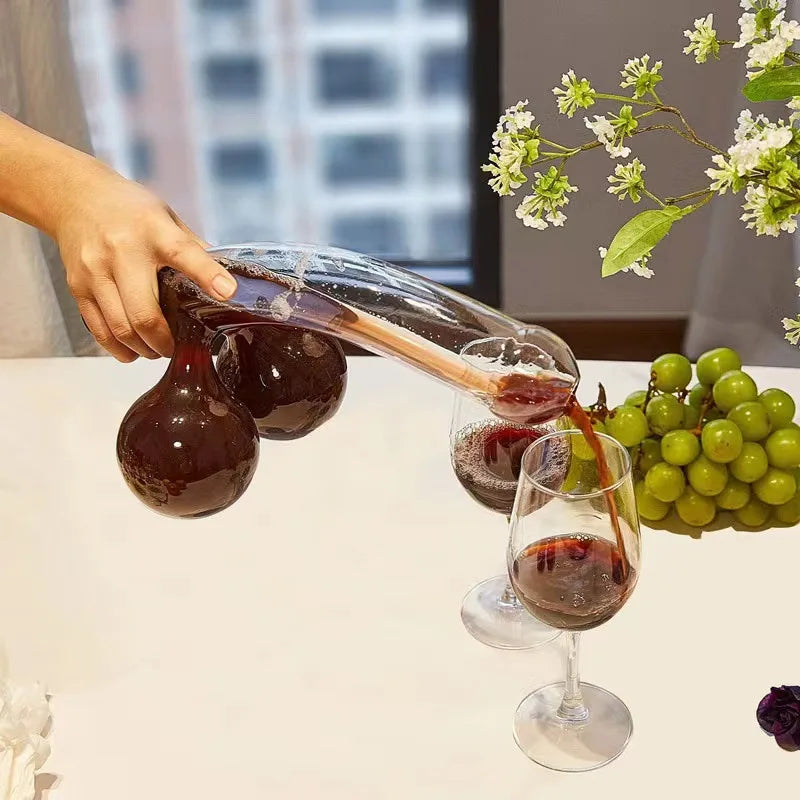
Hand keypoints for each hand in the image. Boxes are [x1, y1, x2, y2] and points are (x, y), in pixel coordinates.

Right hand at [56, 171, 236, 361]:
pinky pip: (99, 329)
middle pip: (144, 312)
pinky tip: (133, 349)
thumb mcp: (168, 219)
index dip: (207, 275)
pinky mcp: (77, 286)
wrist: (76, 197)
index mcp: (154, 230)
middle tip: (176, 346)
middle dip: (165, 341)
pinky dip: (119, 348)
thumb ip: (195, 251)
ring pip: (120, 328)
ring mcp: (95, 270)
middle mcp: (122, 250)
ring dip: (144, 349)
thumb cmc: (131, 211)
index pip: (184, 253)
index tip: (228, 293)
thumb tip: (227, 284)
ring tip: (156, 349)